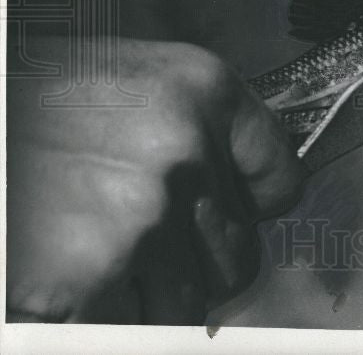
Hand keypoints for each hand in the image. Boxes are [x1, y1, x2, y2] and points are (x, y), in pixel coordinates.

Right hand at [6, 37, 305, 323]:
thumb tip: (254, 196)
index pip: (281, 177)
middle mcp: (182, 148)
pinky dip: (105, 321)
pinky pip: (134, 332)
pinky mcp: (85, 280)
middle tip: (137, 246)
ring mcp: (137, 217)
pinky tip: (67, 281)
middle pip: (238, 255)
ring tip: (92, 257)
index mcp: (199, 89)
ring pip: (188, 305)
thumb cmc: (32, 100)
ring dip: (149, 301)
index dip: (258, 209)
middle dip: (195, 266)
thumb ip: (199, 133)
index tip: (239, 217)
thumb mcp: (132, 83)